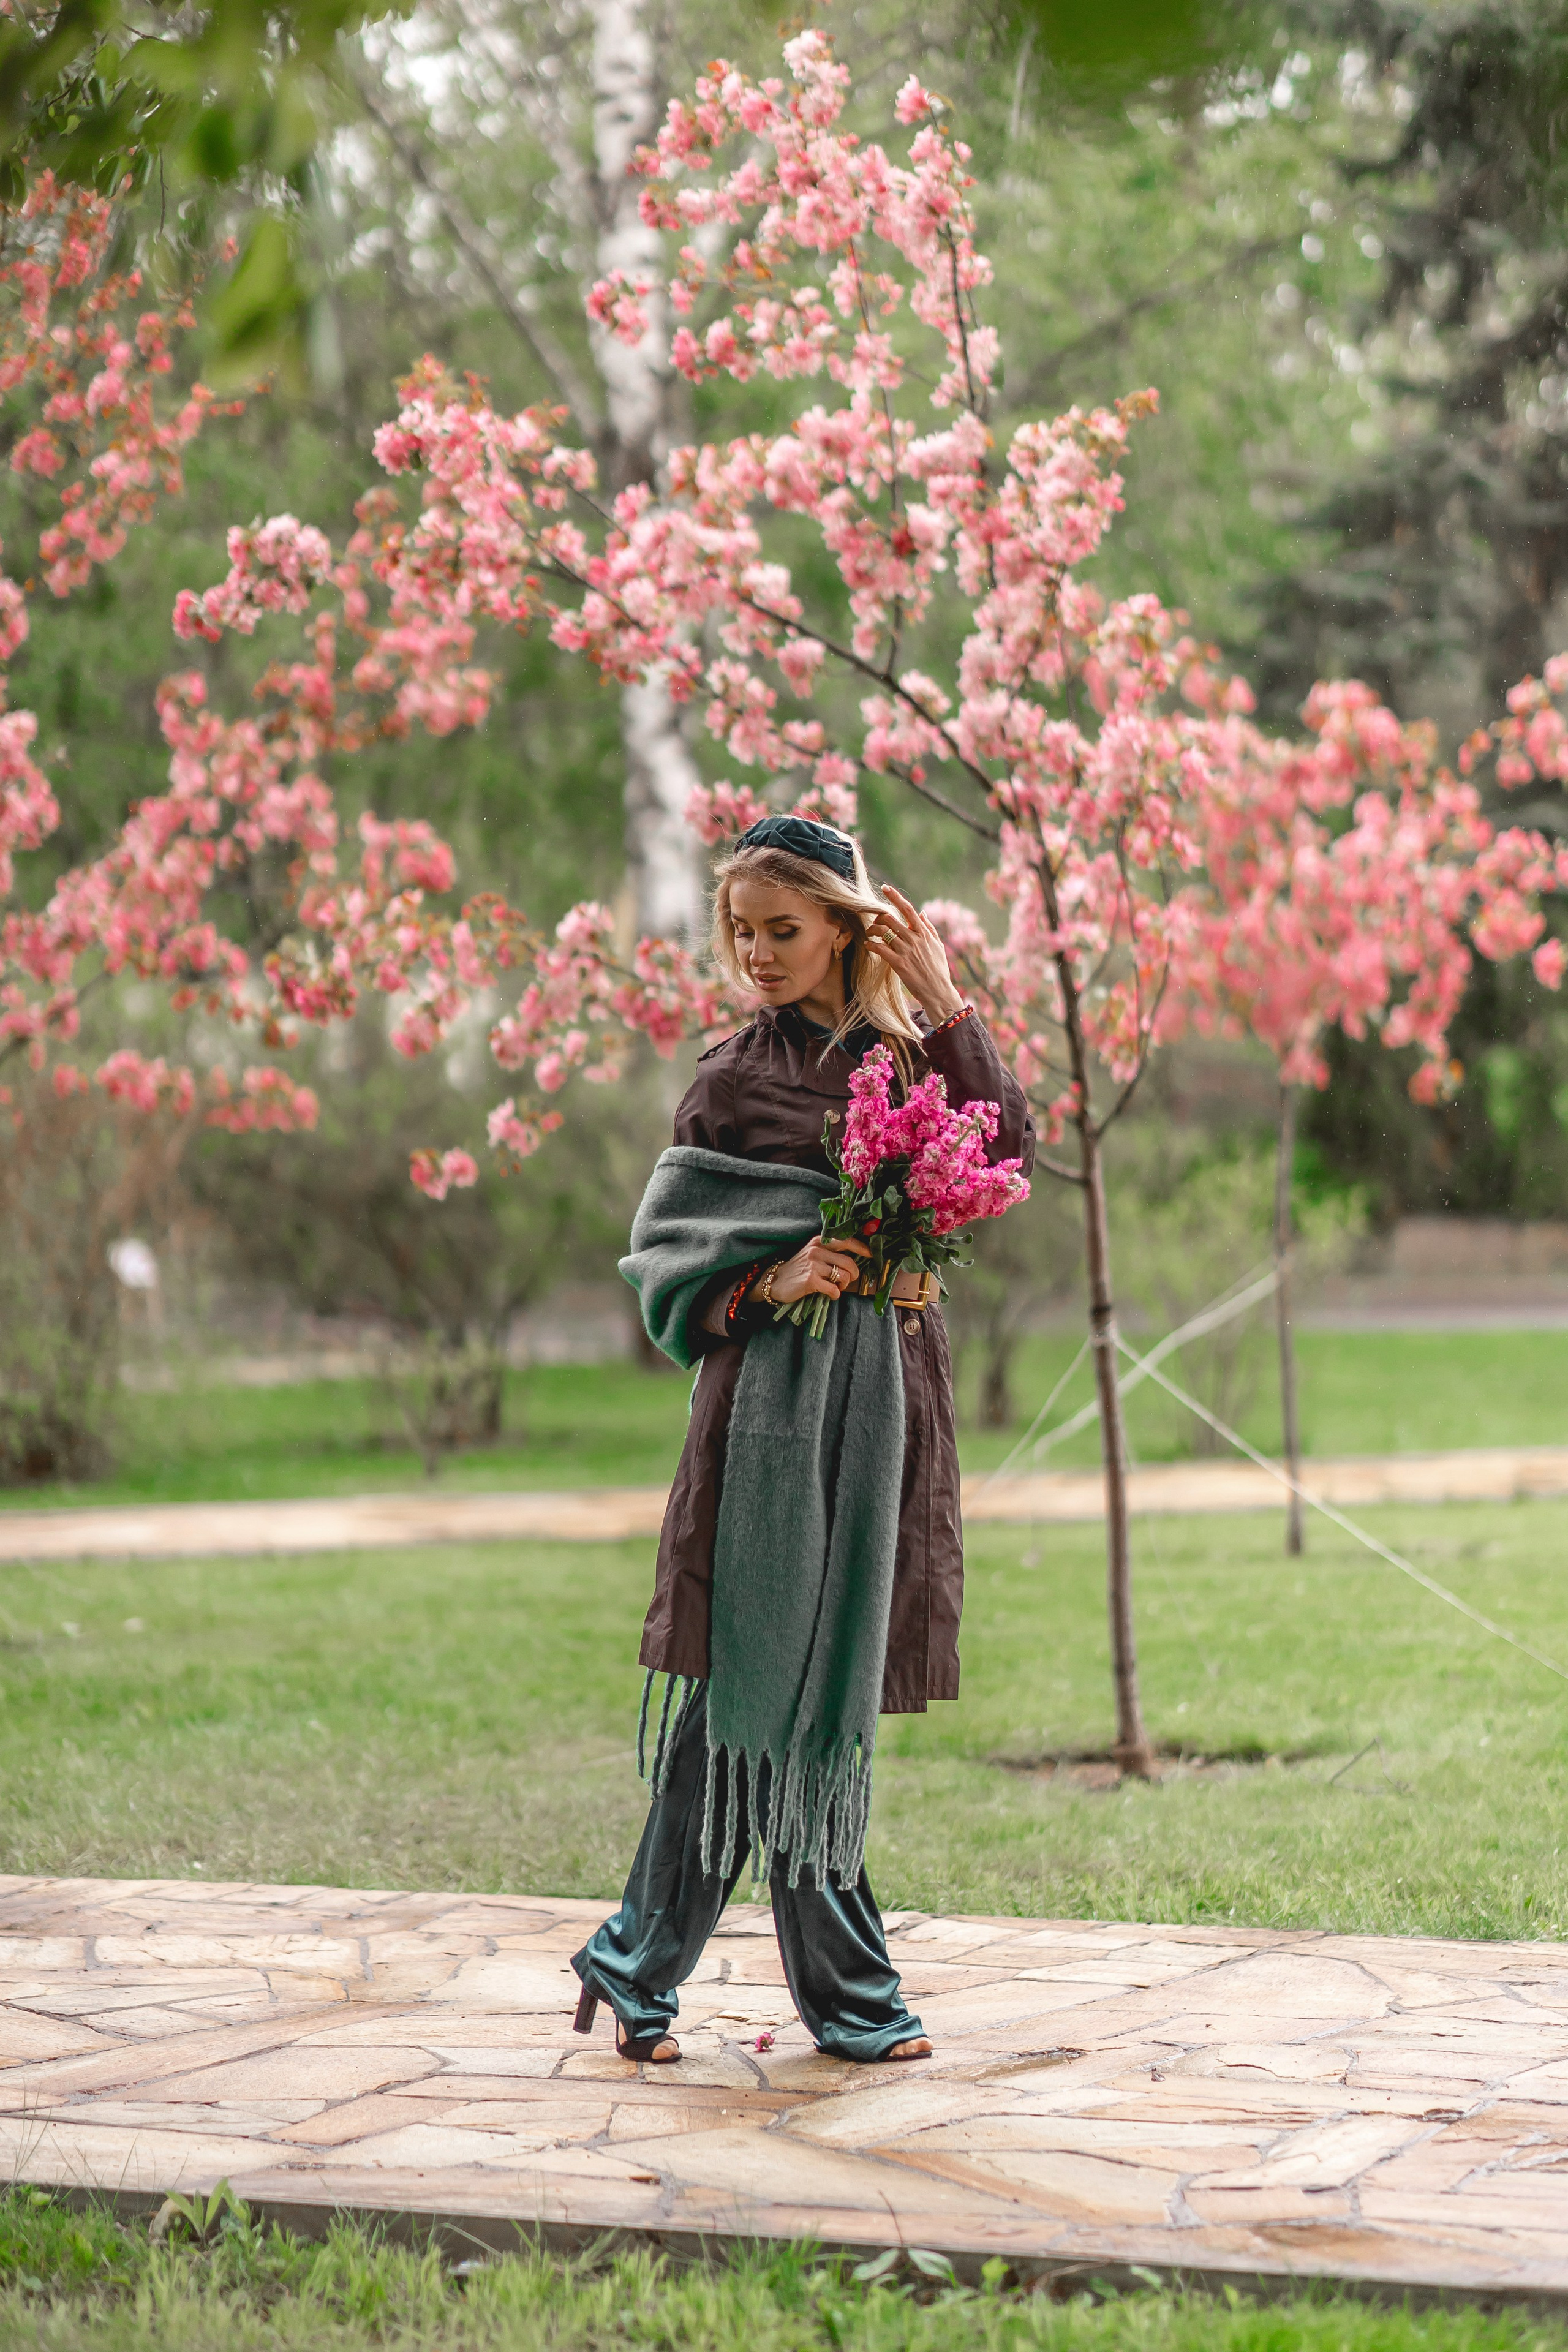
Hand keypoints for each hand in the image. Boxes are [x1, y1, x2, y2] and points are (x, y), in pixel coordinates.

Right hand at [752, 1235, 869, 1307]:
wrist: (775, 1281)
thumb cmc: (799, 1269)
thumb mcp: (813, 1253)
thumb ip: (831, 1252)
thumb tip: (855, 1258)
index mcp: (820, 1241)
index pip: (847, 1241)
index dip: (863, 1249)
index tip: (872, 1255)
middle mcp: (817, 1250)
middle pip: (849, 1263)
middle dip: (854, 1275)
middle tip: (848, 1280)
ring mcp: (814, 1265)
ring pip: (843, 1277)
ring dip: (843, 1285)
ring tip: (835, 1286)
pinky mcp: (811, 1280)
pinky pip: (834, 1289)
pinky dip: (835, 1294)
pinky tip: (829, 1294)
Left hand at [860, 886, 964, 1023]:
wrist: (937, 990)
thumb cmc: (938, 969)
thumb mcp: (938, 946)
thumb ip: (929, 928)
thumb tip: (922, 912)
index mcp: (923, 932)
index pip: (908, 909)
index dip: (895, 896)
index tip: (885, 887)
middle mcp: (914, 939)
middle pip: (890, 918)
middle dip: (878, 918)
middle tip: (874, 922)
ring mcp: (906, 950)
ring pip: (883, 931)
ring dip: (872, 930)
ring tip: (869, 934)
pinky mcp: (898, 963)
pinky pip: (880, 949)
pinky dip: (871, 944)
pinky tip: (868, 945)